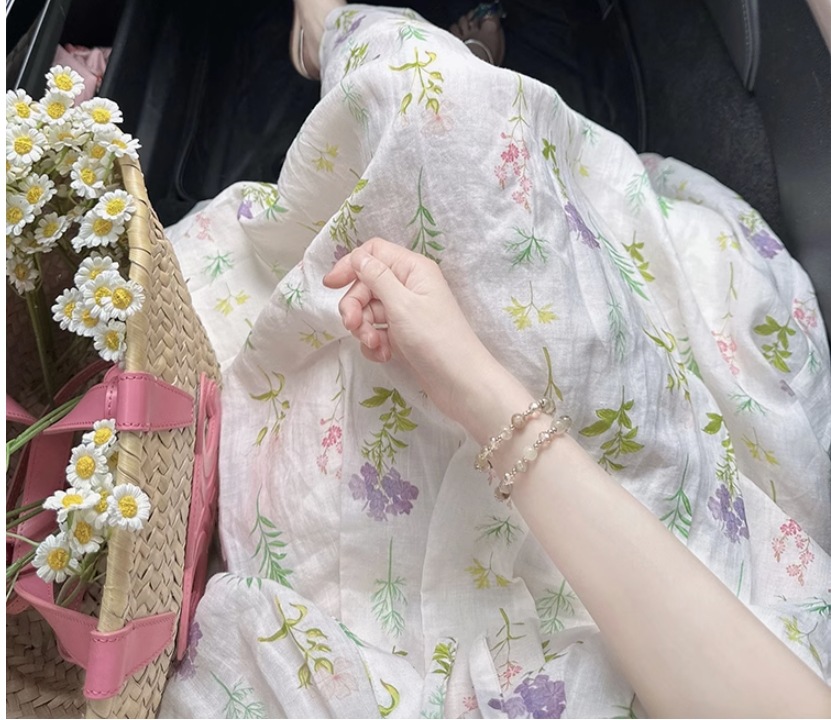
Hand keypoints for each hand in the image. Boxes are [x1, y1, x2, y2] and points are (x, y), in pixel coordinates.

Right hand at [323, 238, 526, 435]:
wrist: (459, 382)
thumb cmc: (435, 338)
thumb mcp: (402, 303)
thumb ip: (376, 277)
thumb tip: (358, 257)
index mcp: (412, 269)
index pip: (373, 253)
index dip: (350, 265)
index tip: (331, 285)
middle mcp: (409, 285)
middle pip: (366, 284)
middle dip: (355, 306)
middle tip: (353, 327)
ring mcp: (405, 311)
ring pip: (368, 311)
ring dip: (365, 329)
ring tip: (376, 346)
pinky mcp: (402, 334)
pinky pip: (376, 331)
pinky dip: (374, 343)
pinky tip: (383, 355)